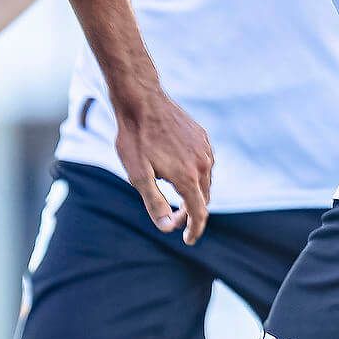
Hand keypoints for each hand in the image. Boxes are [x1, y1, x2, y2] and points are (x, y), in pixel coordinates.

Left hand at [112, 91, 213, 244]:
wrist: (140, 99)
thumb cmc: (134, 137)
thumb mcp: (137, 174)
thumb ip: (154, 202)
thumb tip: (167, 227)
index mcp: (189, 177)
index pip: (199, 213)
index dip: (194, 229)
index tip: (187, 240)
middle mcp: (203, 163)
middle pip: (203, 198)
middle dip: (190, 212)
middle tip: (171, 216)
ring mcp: (205, 148)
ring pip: (204, 180)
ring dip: (192, 191)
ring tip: (168, 189)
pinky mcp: (202, 137)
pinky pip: (203, 162)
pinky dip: (193, 172)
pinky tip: (175, 168)